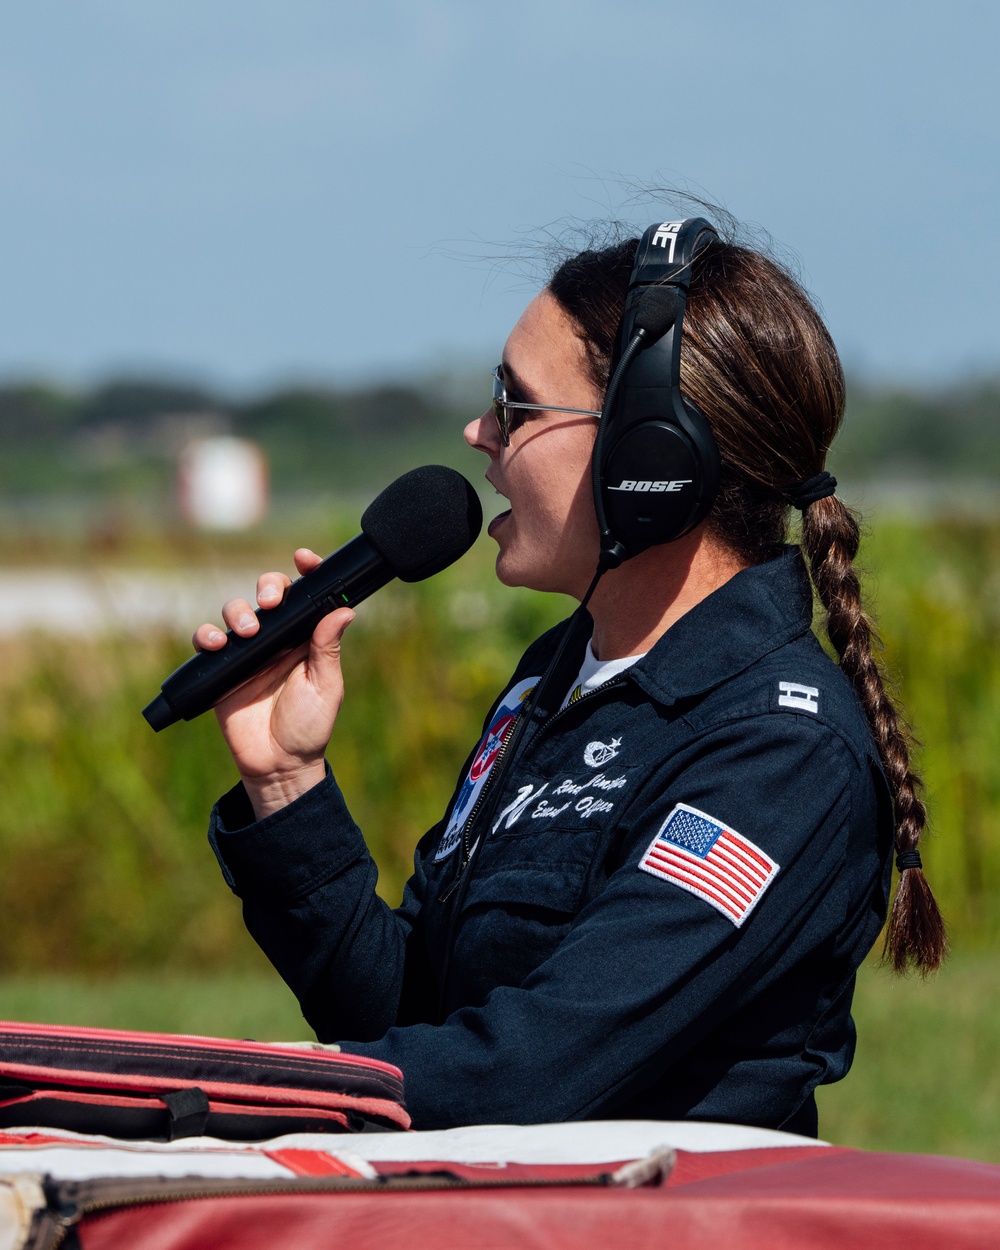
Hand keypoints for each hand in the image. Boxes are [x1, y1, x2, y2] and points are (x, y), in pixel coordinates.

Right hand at [193, 549, 353, 819]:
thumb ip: (328, 648)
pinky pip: (209, 642)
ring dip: (238, 611)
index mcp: (307, 638)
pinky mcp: (223, 669)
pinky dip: (208, 636)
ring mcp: (249, 652)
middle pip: (268, 595)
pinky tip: (217, 643)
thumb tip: (344, 609)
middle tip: (269, 602)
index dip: (306, 572)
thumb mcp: (326, 686)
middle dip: (267, 587)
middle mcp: (278, 639)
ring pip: (237, 612)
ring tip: (247, 631)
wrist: (278, 765)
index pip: (307, 596)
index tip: (303, 558)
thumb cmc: (309, 726)